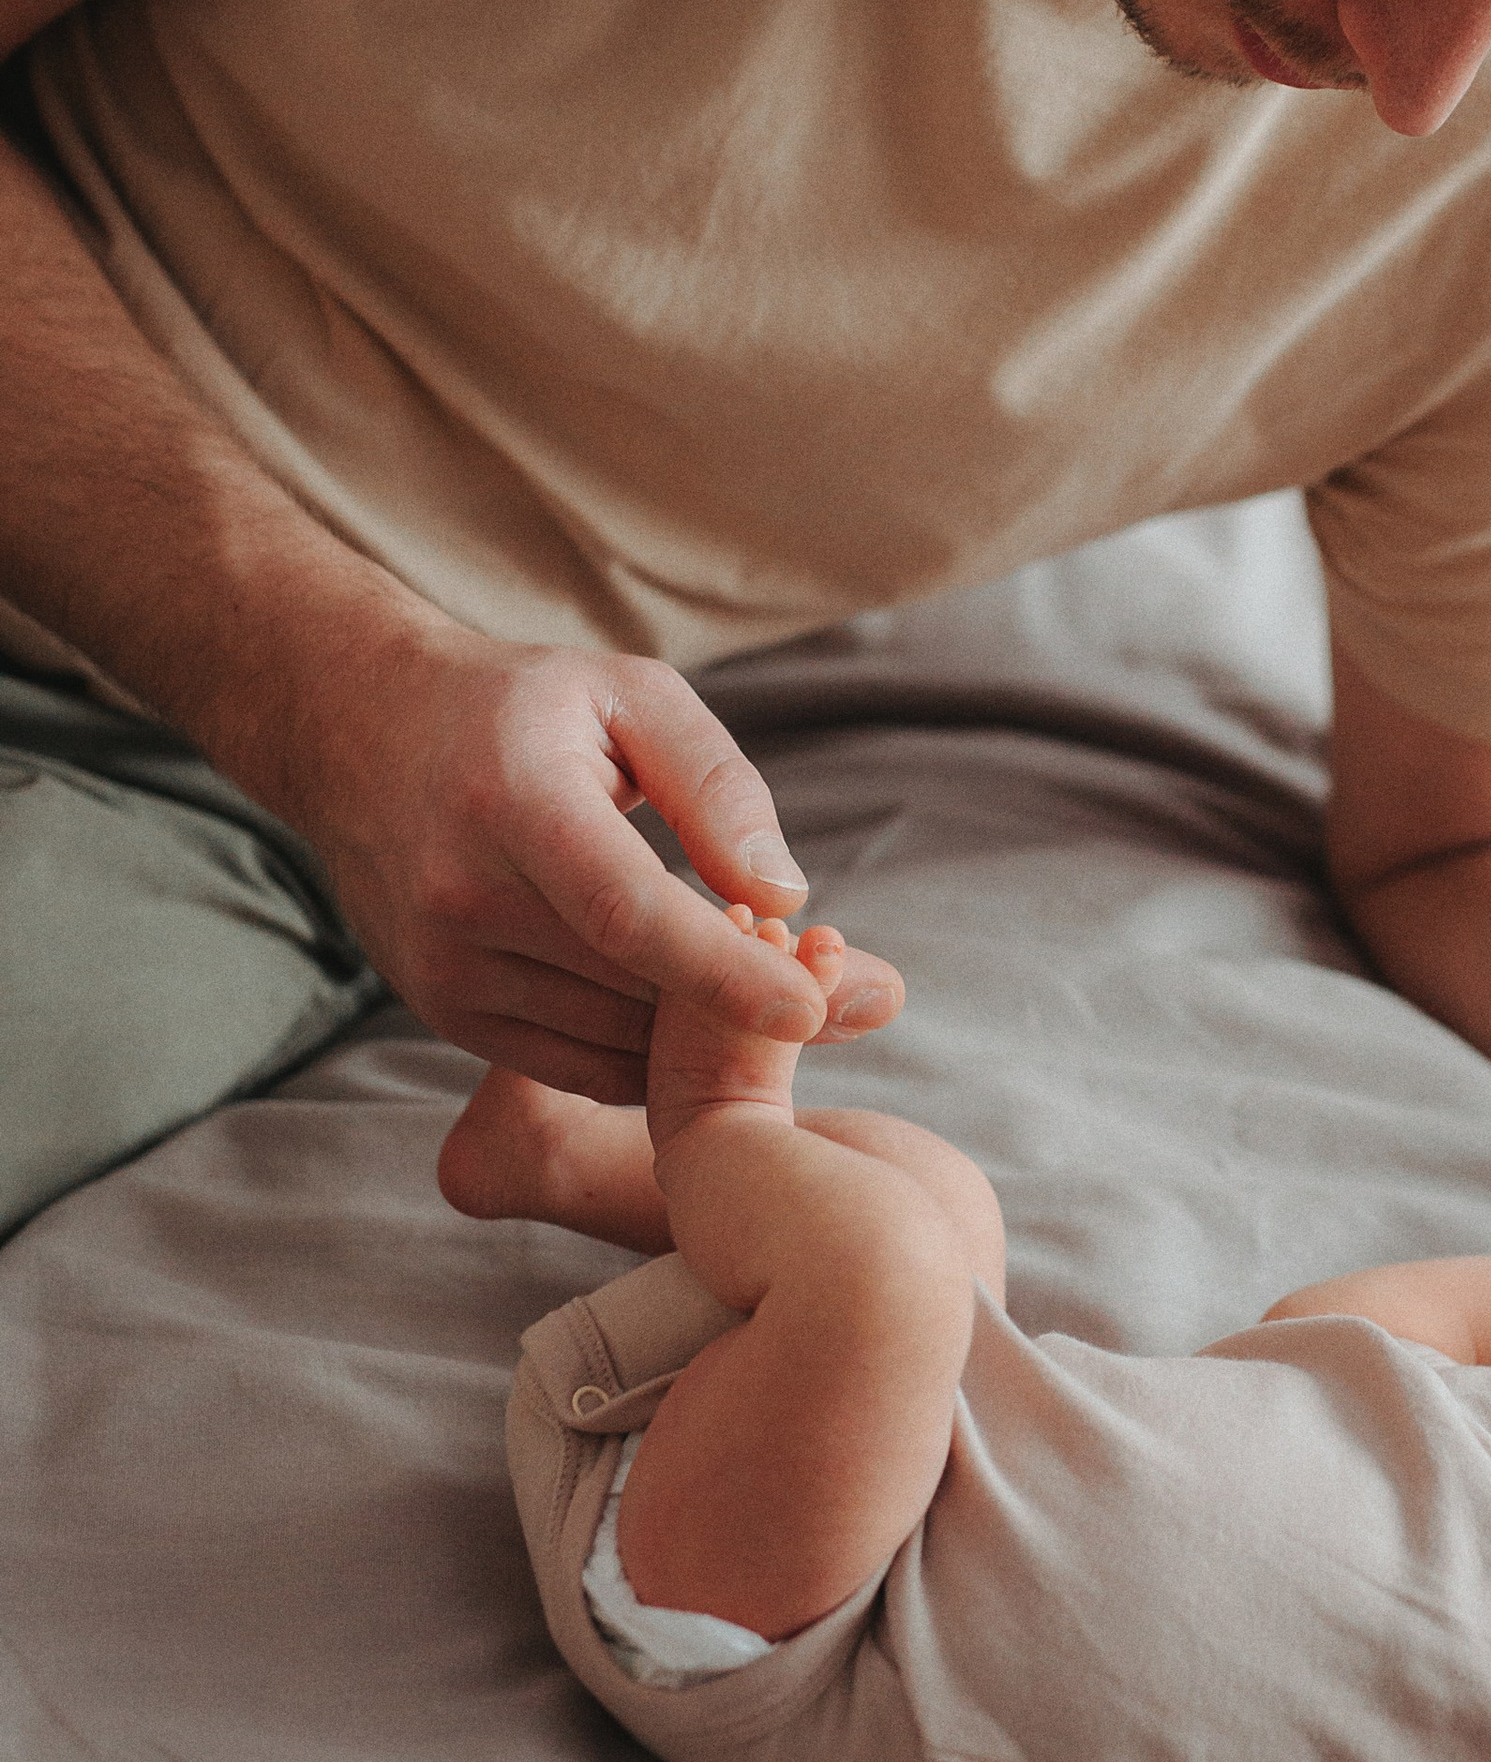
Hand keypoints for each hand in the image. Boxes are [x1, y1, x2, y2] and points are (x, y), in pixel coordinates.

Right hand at [280, 618, 905, 1099]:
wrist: (359, 731)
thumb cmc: (522, 706)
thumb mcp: (631, 698)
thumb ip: (718, 788)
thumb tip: (787, 896)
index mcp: (514, 802)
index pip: (626, 912)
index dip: (724, 971)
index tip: (814, 1009)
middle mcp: (463, 897)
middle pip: (633, 989)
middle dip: (753, 1004)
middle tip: (859, 989)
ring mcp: (443, 968)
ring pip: (612, 1040)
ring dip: (707, 1034)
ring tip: (775, 979)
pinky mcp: (443, 1012)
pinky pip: (576, 1064)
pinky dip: (651, 1053)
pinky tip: (698, 1007)